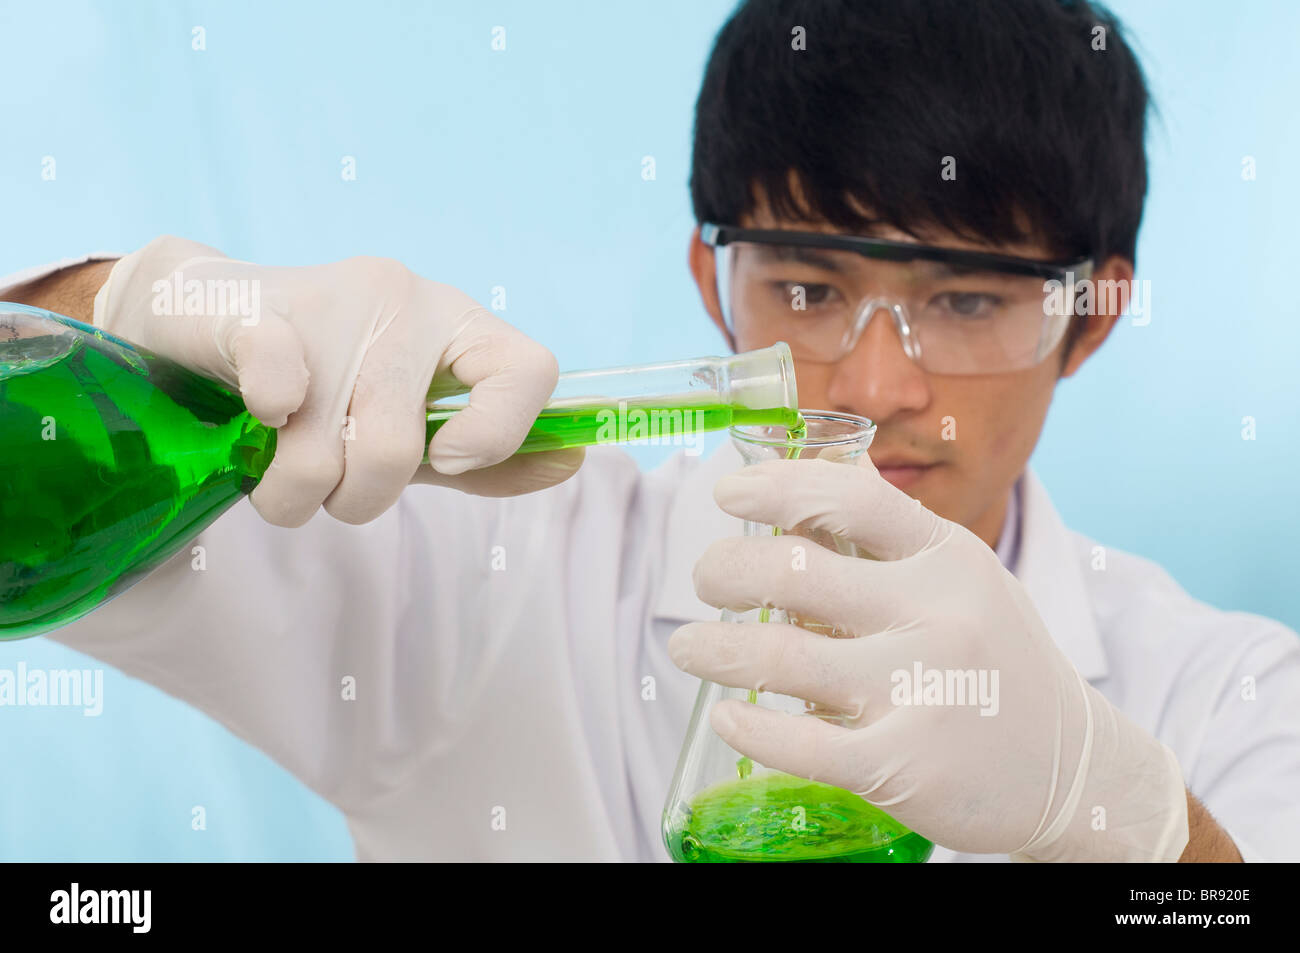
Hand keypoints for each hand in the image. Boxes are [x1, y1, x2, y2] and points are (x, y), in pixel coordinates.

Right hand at [93, 236, 582, 525]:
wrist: (201, 317)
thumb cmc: (326, 391)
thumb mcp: (414, 431)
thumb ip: (486, 458)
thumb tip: (573, 460)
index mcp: (458, 325)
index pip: (528, 370)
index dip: (500, 434)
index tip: (446, 461)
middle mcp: (405, 299)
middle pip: (398, 448)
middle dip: (356, 501)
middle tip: (331, 487)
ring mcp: (331, 301)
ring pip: (323, 454)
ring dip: (290, 494)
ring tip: (278, 462)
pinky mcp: (255, 310)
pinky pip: (277, 386)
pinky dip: (263, 427)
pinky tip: (257, 408)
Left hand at [668, 456, 1188, 861]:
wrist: (1075, 771)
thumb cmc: (999, 660)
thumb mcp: (965, 577)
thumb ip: (895, 529)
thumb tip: (831, 464)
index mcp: (949, 558)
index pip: (852, 496)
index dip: (778, 486)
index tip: (729, 493)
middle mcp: (937, 616)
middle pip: (797, 573)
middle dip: (726, 570)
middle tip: (704, 579)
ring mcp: (921, 691)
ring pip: (782, 656)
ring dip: (715, 648)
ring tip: (686, 647)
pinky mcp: (904, 764)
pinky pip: (802, 742)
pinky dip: (751, 726)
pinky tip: (726, 712)